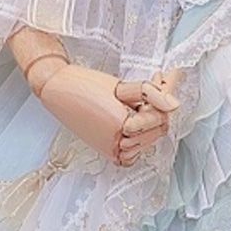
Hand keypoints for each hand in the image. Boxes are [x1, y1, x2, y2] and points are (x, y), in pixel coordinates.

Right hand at [41, 65, 180, 165]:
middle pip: (157, 131)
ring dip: (147, 120)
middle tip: (150, 84)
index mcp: (123, 127)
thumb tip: (174, 104)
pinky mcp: (107, 152)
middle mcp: (119, 146)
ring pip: (148, 140)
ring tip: (135, 100)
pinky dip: (137, 136)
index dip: (161, 97)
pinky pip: (134, 151)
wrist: (57, 90)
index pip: (161, 118)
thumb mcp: (120, 86)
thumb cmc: (84, 85)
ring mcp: (113, 152)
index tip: (157, 77)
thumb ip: (150, 94)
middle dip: (156, 108)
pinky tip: (131, 118)